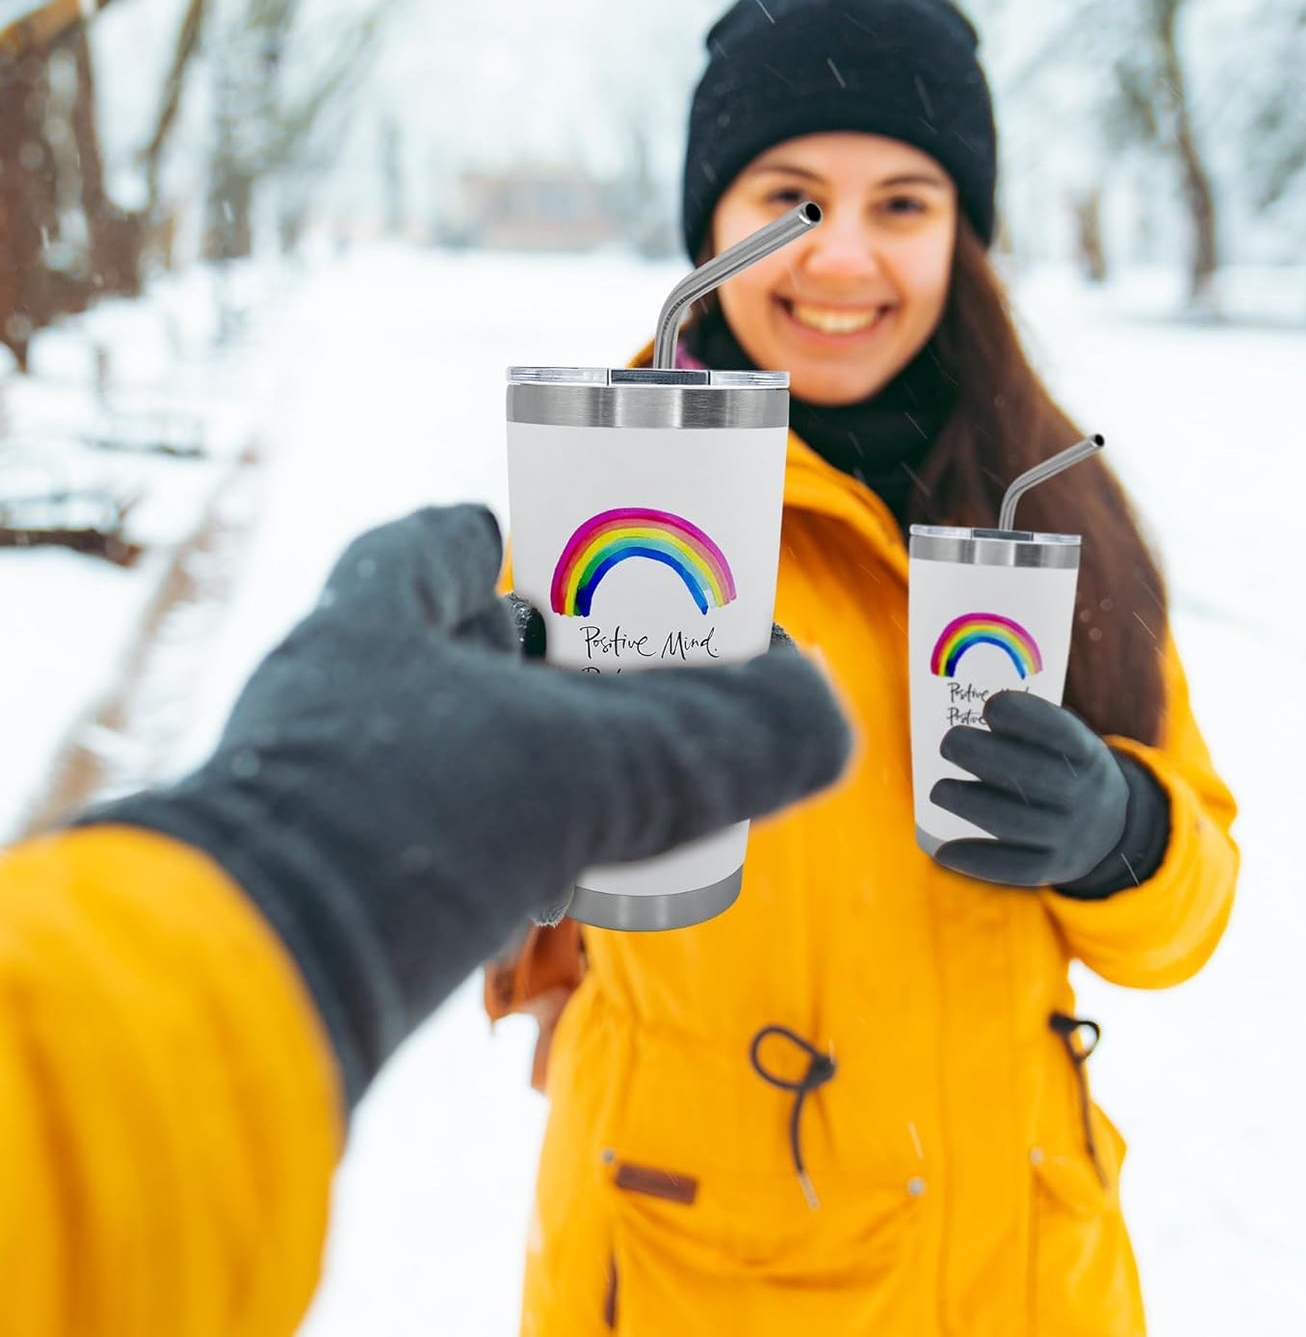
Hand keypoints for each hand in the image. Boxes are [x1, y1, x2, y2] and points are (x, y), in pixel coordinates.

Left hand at [79, 505, 851, 1106]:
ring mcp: (318, 790)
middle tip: (612, 672)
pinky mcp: (325, 883)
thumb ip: (728, 739)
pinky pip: (422, 834)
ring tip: (605, 768)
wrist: (259, 984)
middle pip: (437, 648)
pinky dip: (492, 837)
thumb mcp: (600, 764)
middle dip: (522, 653)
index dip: (485, 536)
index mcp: (376, 620)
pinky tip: (551, 870)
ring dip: (511, 748)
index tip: (535, 540)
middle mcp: (332, 694)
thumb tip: (831, 717)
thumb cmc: (416, 827)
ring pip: (428, 744)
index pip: (428, 545)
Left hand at [930, 690, 1167, 895]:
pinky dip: (977, 860)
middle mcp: (1084, 796)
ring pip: (1017, 823)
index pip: (1061, 734)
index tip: (990, 707)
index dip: (1026, 717)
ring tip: (939, 790)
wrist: (1111, 828)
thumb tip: (979, 710)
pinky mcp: (1052, 867)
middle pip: (1034, 777)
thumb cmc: (1066, 768)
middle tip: (949, 743)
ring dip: (971, 806)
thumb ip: (1032, 728)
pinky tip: (944, 851)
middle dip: (985, 756)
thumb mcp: (1067, 741)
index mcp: (1088, 755)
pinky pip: (1014, 868)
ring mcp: (1070, 836)